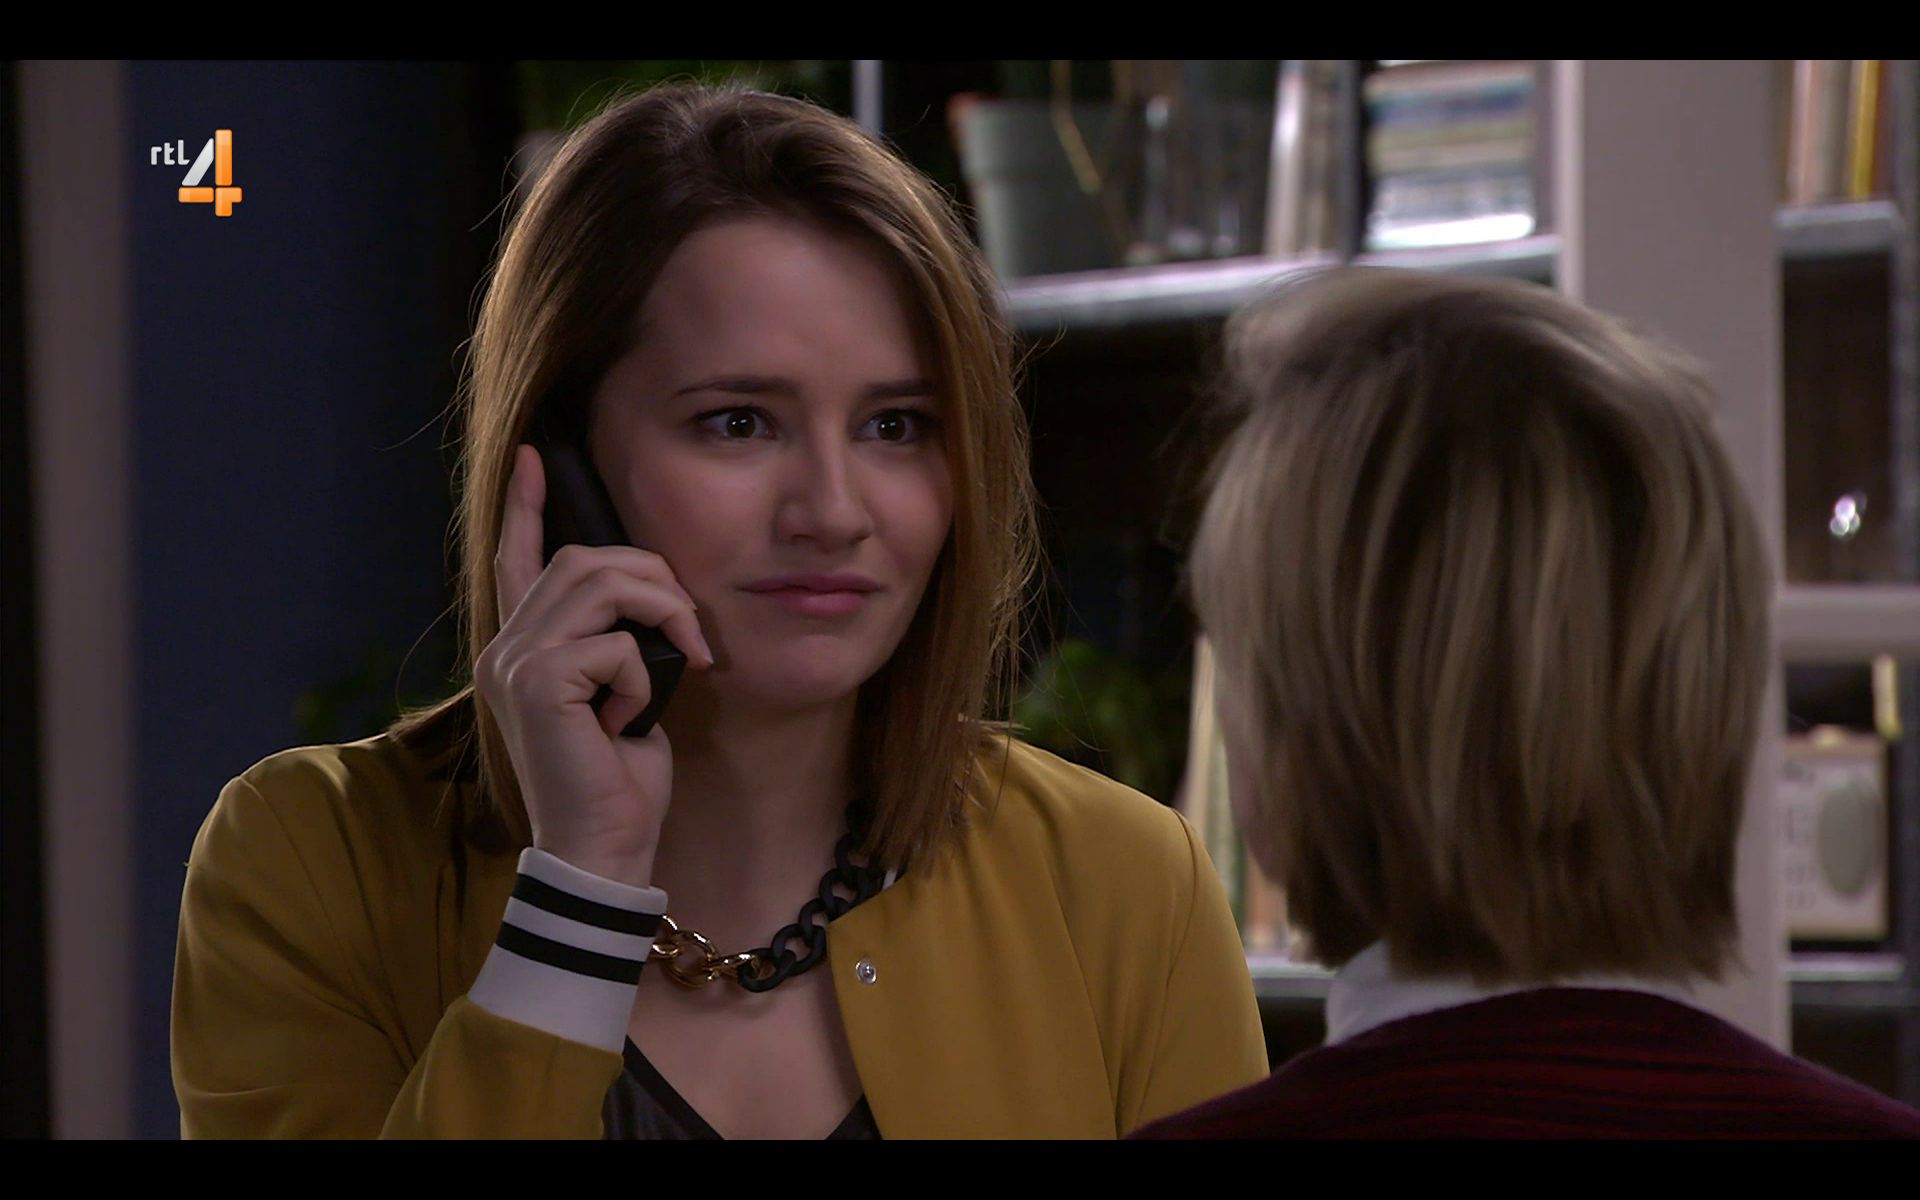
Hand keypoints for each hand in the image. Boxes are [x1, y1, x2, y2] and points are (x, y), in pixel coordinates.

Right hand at [475, 444, 713, 885]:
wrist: (603, 847)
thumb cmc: (619, 779)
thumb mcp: (626, 693)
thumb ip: (619, 641)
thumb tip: (653, 595)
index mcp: (522, 648)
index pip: (516, 558)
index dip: (527, 506)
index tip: (535, 456)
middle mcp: (506, 648)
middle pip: (584, 559)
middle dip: (654, 577)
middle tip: (691, 631)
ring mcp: (514, 663)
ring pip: (601, 583)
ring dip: (662, 613)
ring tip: (682, 662)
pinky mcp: (538, 684)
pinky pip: (616, 642)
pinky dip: (644, 676)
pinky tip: (632, 721)